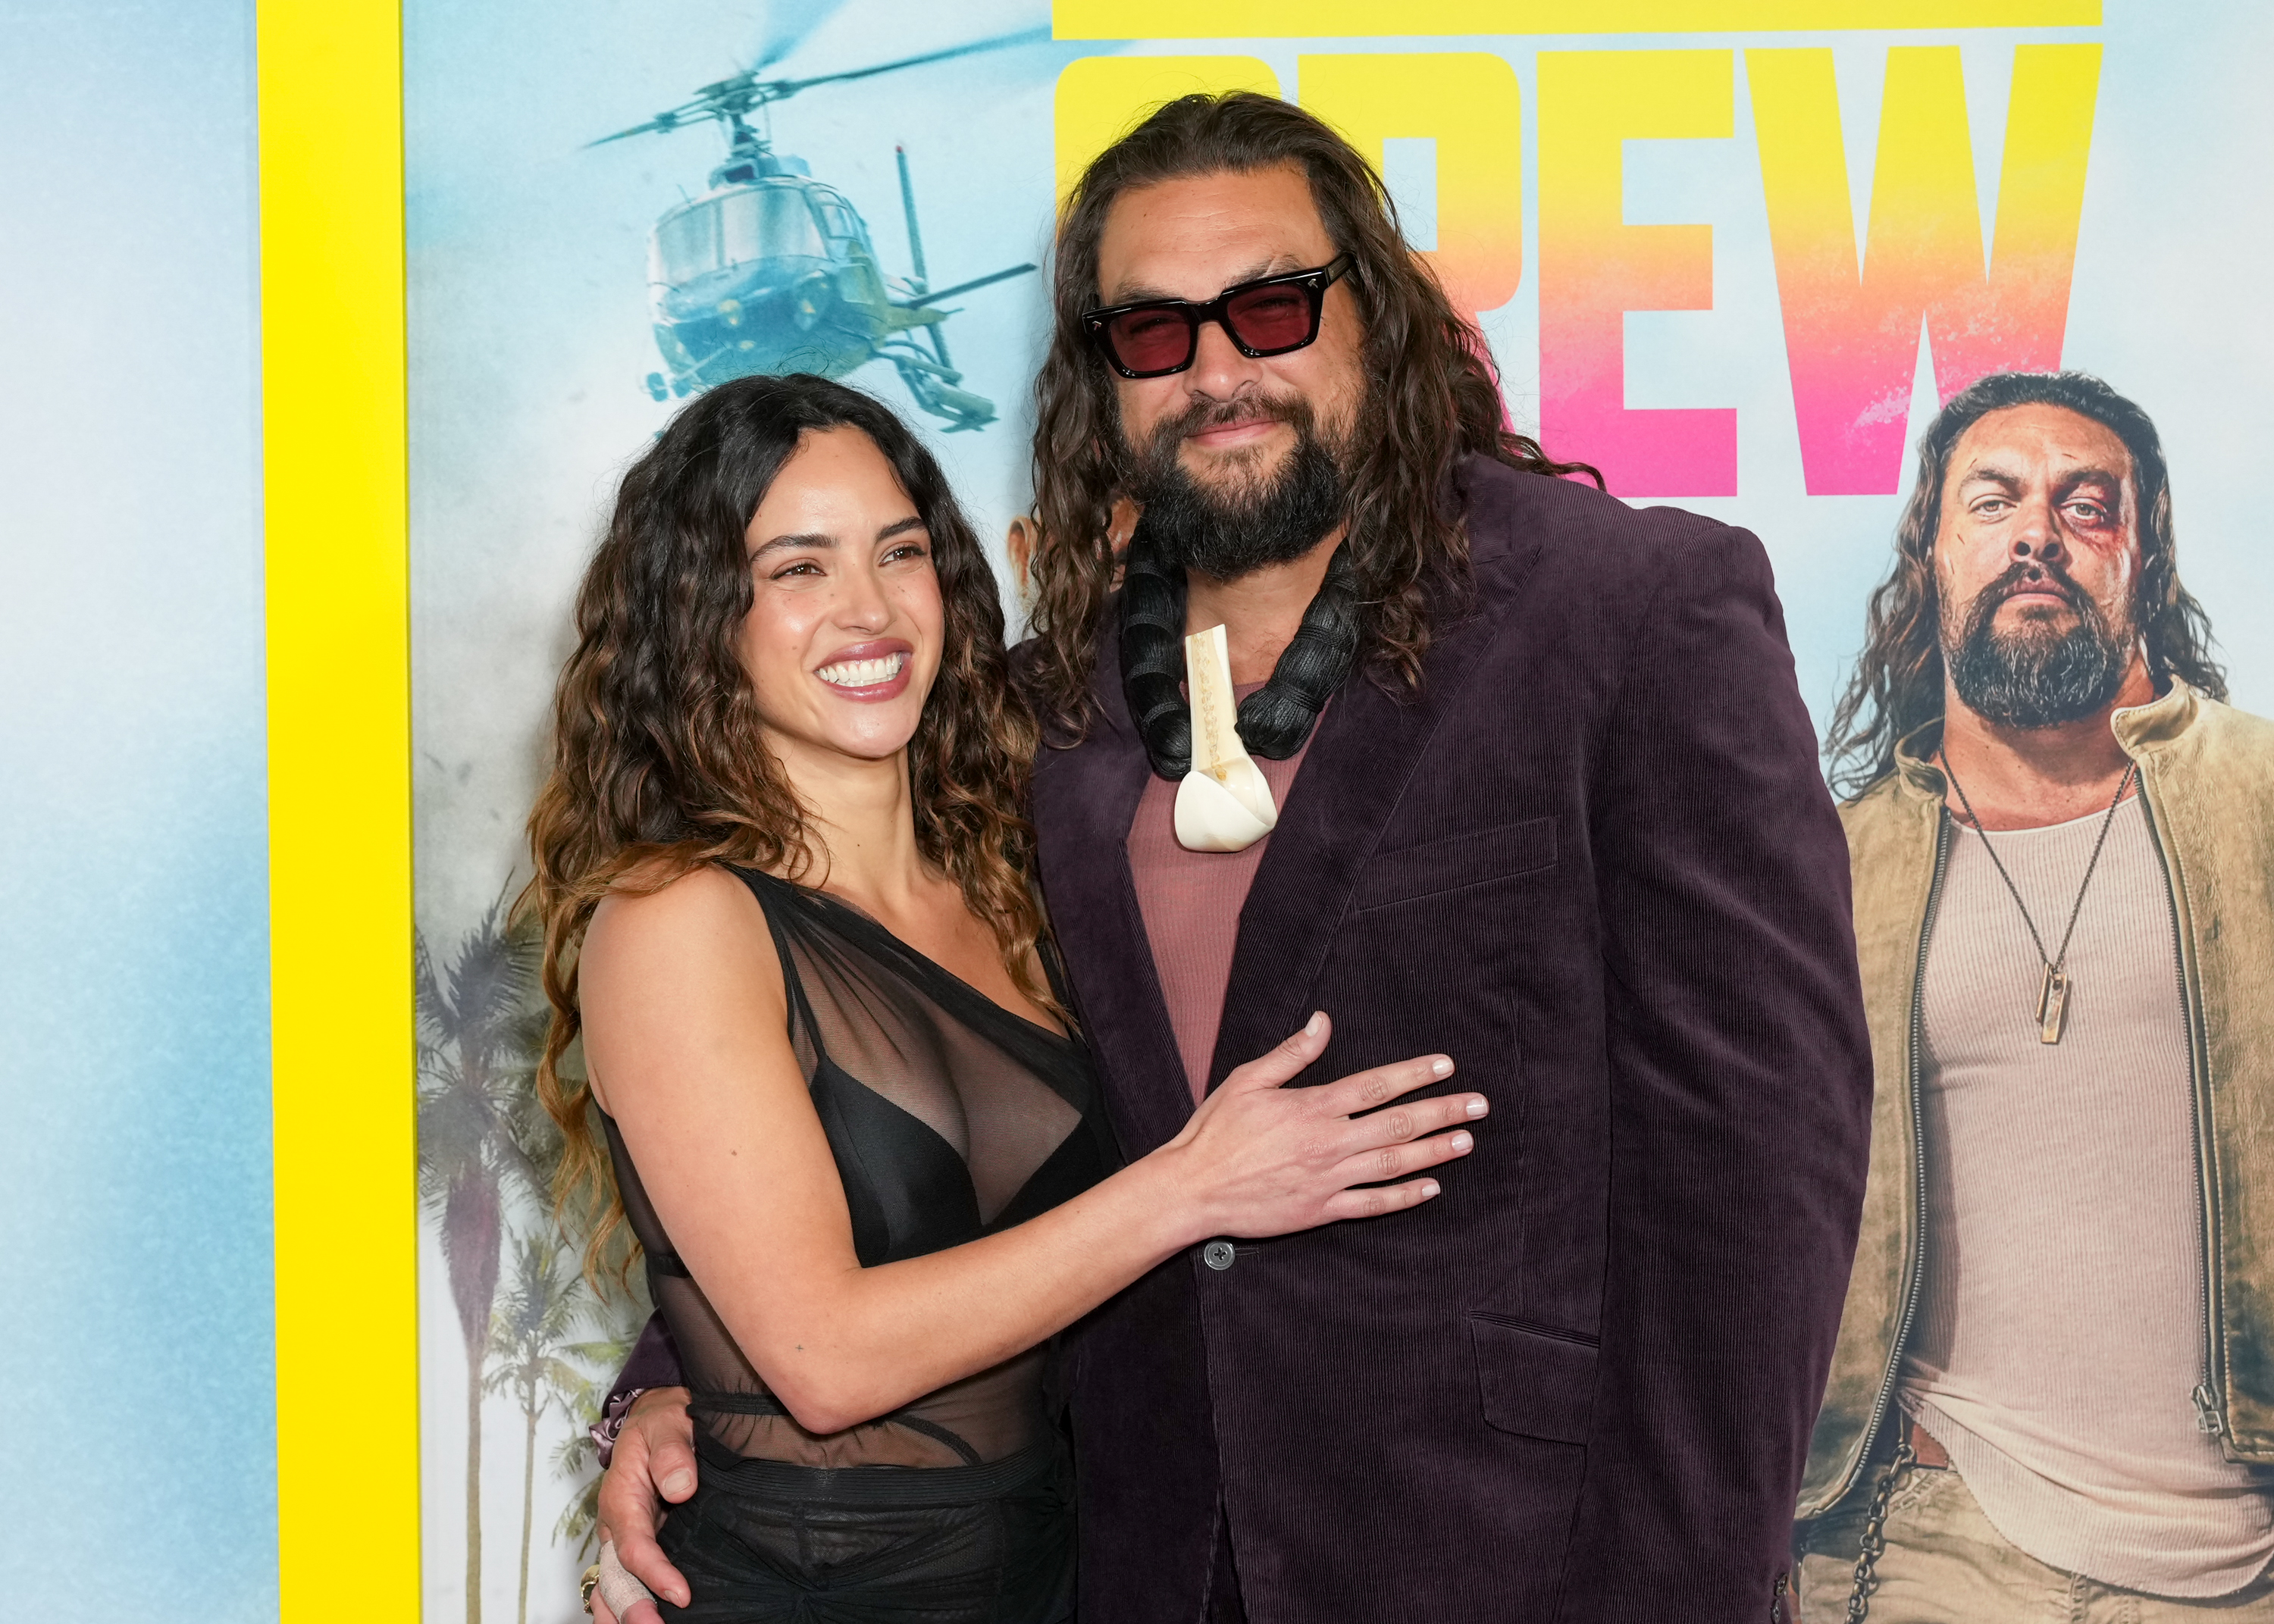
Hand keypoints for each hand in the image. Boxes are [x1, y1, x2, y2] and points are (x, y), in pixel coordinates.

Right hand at [592, 1386, 695, 1618]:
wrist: (660, 1419)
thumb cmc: (664, 1421)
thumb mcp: (669, 1422)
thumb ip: (673, 1452)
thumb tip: (680, 1487)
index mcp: (621, 1495)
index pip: (633, 1545)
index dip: (654, 1573)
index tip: (681, 1595)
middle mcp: (616, 1523)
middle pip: (615, 1575)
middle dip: (631, 1607)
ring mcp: (624, 1536)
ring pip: (613, 1584)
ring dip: (624, 1611)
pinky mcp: (638, 1542)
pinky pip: (627, 1579)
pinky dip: (631, 1603)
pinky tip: (651, 1618)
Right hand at [1160, 1012, 1482, 1239]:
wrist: (1194, 1188)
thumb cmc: (1216, 1131)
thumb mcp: (1248, 1079)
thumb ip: (1293, 1053)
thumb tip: (1323, 1021)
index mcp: (1313, 1106)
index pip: (1377, 1086)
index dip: (1415, 1074)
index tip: (1446, 1067)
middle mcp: (1329, 1142)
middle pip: (1398, 1124)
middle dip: (1442, 1112)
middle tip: (1478, 1106)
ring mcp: (1328, 1179)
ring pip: (1394, 1164)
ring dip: (1434, 1152)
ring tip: (1465, 1141)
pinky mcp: (1321, 1210)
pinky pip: (1373, 1204)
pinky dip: (1404, 1197)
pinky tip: (1430, 1188)